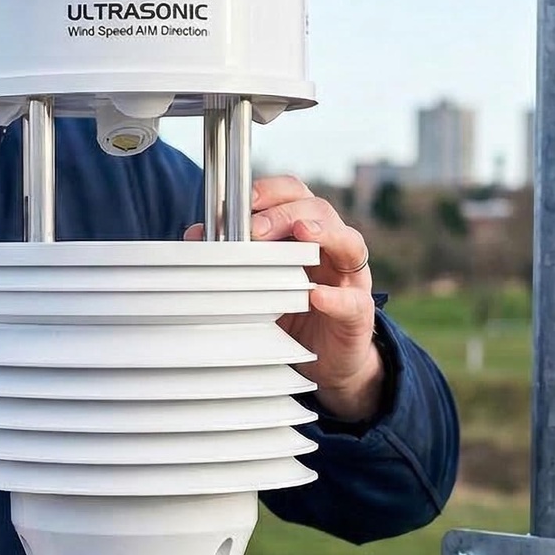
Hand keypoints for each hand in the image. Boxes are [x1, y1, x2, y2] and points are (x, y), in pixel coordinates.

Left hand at [187, 176, 381, 423]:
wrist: (326, 362)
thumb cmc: (293, 315)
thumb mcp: (260, 284)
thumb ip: (234, 259)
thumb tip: (195, 237)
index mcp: (308, 235)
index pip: (296, 196)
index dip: (273, 191)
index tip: (245, 198)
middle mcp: (333, 249)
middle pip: (321, 210)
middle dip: (287, 212)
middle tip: (257, 228)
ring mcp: (351, 279)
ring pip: (349, 243)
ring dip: (323, 233)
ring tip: (302, 233)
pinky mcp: (359, 314)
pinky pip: (354, 301)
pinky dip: (336, 297)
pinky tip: (316, 295)